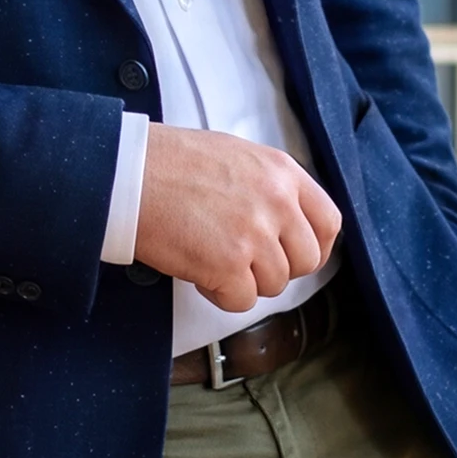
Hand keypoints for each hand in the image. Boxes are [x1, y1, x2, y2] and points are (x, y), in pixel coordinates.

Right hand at [134, 125, 341, 314]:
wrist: (128, 174)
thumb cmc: (167, 162)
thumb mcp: (234, 156)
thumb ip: (267, 185)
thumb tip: (284, 220)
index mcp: (281, 172)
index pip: (328, 221)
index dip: (316, 246)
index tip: (297, 255)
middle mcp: (276, 201)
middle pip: (306, 261)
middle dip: (276, 269)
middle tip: (245, 261)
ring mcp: (255, 233)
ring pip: (274, 284)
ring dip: (243, 280)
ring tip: (210, 257)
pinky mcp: (229, 263)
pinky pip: (241, 301)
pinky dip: (219, 294)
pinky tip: (199, 271)